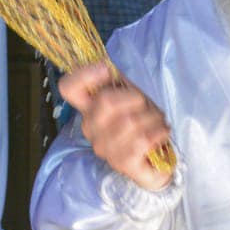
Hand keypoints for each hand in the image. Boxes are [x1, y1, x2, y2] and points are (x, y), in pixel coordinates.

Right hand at [59, 62, 172, 191]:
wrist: (160, 158)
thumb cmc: (144, 123)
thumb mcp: (132, 95)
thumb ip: (117, 81)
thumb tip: (106, 66)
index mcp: (89, 107)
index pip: (69, 87)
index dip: (84, 74)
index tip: (107, 70)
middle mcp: (91, 127)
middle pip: (106, 101)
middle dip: (136, 99)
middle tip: (147, 108)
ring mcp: (104, 148)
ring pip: (130, 121)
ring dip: (153, 118)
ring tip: (157, 123)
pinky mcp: (121, 163)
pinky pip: (142, 140)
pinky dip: (158, 133)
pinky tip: (161, 135)